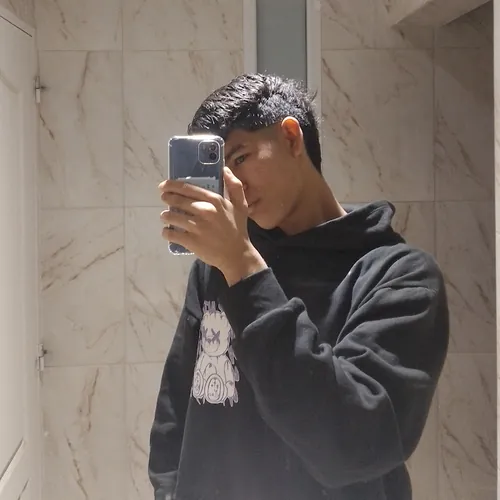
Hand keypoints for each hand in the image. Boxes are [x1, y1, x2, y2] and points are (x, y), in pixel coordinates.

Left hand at [160, 167, 266, 285]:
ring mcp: (197, 227)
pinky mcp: (191, 241)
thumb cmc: (237, 229)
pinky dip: (166, 232)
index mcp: (215, 200)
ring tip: (165, 217)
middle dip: (167, 198)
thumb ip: (234, 186)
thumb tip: (225, 169)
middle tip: (164, 199)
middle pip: (177, 201)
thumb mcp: (241, 205)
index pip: (188, 188)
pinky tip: (167, 232)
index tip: (164, 186)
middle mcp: (204, 211)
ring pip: (172, 217)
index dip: (172, 185)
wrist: (237, 255)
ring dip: (165, 216)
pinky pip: (172, 234)